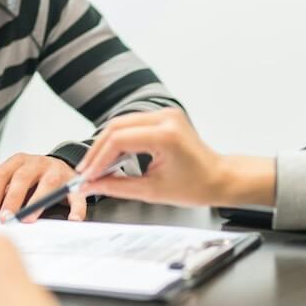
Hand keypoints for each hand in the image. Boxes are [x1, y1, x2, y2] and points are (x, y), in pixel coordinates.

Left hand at [0, 153, 85, 221]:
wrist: (62, 167)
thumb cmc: (33, 178)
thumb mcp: (12, 181)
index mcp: (18, 161)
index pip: (1, 174)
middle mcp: (37, 163)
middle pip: (22, 178)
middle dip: (12, 199)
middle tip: (5, 219)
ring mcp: (56, 170)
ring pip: (48, 183)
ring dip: (37, 202)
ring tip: (28, 219)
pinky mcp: (73, 182)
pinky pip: (76, 195)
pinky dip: (76, 208)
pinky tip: (72, 219)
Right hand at [79, 108, 274, 206]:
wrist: (219, 178)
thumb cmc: (195, 186)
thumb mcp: (152, 191)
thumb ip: (117, 187)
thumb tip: (92, 186)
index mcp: (166, 135)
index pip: (119, 140)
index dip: (98, 159)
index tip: (88, 176)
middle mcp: (166, 118)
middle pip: (116, 126)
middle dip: (97, 150)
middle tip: (86, 171)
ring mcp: (166, 114)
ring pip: (121, 122)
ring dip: (105, 144)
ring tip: (96, 166)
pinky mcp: (164, 116)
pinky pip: (132, 123)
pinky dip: (118, 139)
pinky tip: (111, 156)